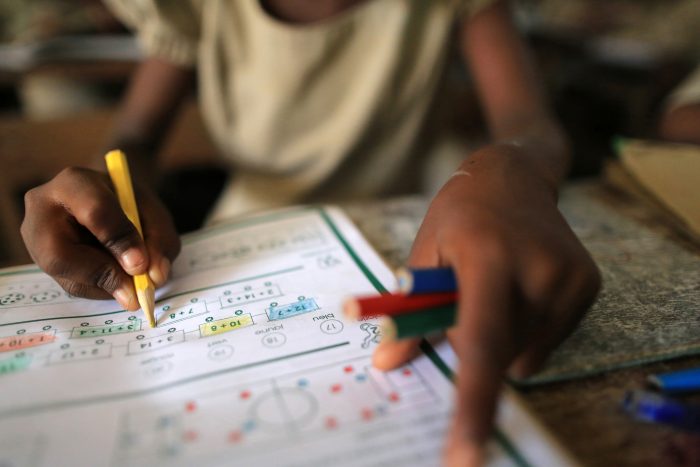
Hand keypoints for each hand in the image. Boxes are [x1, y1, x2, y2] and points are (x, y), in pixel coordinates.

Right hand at [21, 167, 179, 308]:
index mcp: (75, 183)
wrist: (104, 204)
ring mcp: (34, 240)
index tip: (141, 265)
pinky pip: (72, 287)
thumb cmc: (129, 205)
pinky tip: (117, 278)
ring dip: (107, 286)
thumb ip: (157, 239)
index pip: (94, 211)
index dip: (119, 241)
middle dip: (104, 275)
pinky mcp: (41, 264)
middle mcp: (43, 211)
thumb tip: (155, 276)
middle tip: (135, 291)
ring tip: (132, 282)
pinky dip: (102, 289)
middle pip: (60, 255)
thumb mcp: (151, 212)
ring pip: (67, 279)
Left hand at [372, 146, 599, 465]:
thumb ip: (409, 312)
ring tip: (493, 288)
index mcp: (488, 257)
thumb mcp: (423, 254)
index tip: (465, 451)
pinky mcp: (589, 285)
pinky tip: (519, 288)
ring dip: (498, 338)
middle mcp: (538, 269)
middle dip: (472, 345)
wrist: (513, 176)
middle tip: (462, 301)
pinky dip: (523, 330)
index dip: (473, 400)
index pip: (481, 341)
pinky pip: (545, 340)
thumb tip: (388, 363)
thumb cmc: (458, 215)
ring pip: (523, 351)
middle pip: (499, 352)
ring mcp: (570, 278)